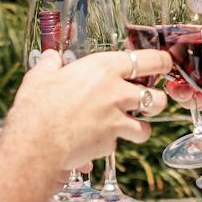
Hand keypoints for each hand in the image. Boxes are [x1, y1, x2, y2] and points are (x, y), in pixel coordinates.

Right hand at [9, 47, 170, 170]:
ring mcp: (117, 121)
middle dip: (156, 101)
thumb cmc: (38, 105)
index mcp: (104, 68)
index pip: (150, 60)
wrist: (36, 141)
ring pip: (147, 128)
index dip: (162, 62)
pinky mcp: (110, 144)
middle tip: (146, 101)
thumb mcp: (41, 75)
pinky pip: (119, 144)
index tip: (164, 64)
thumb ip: (51, 64)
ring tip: (129, 126)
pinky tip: (97, 140)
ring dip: (140, 128)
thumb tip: (51, 57)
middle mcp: (117, 93)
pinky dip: (111, 143)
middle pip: (158, 98)